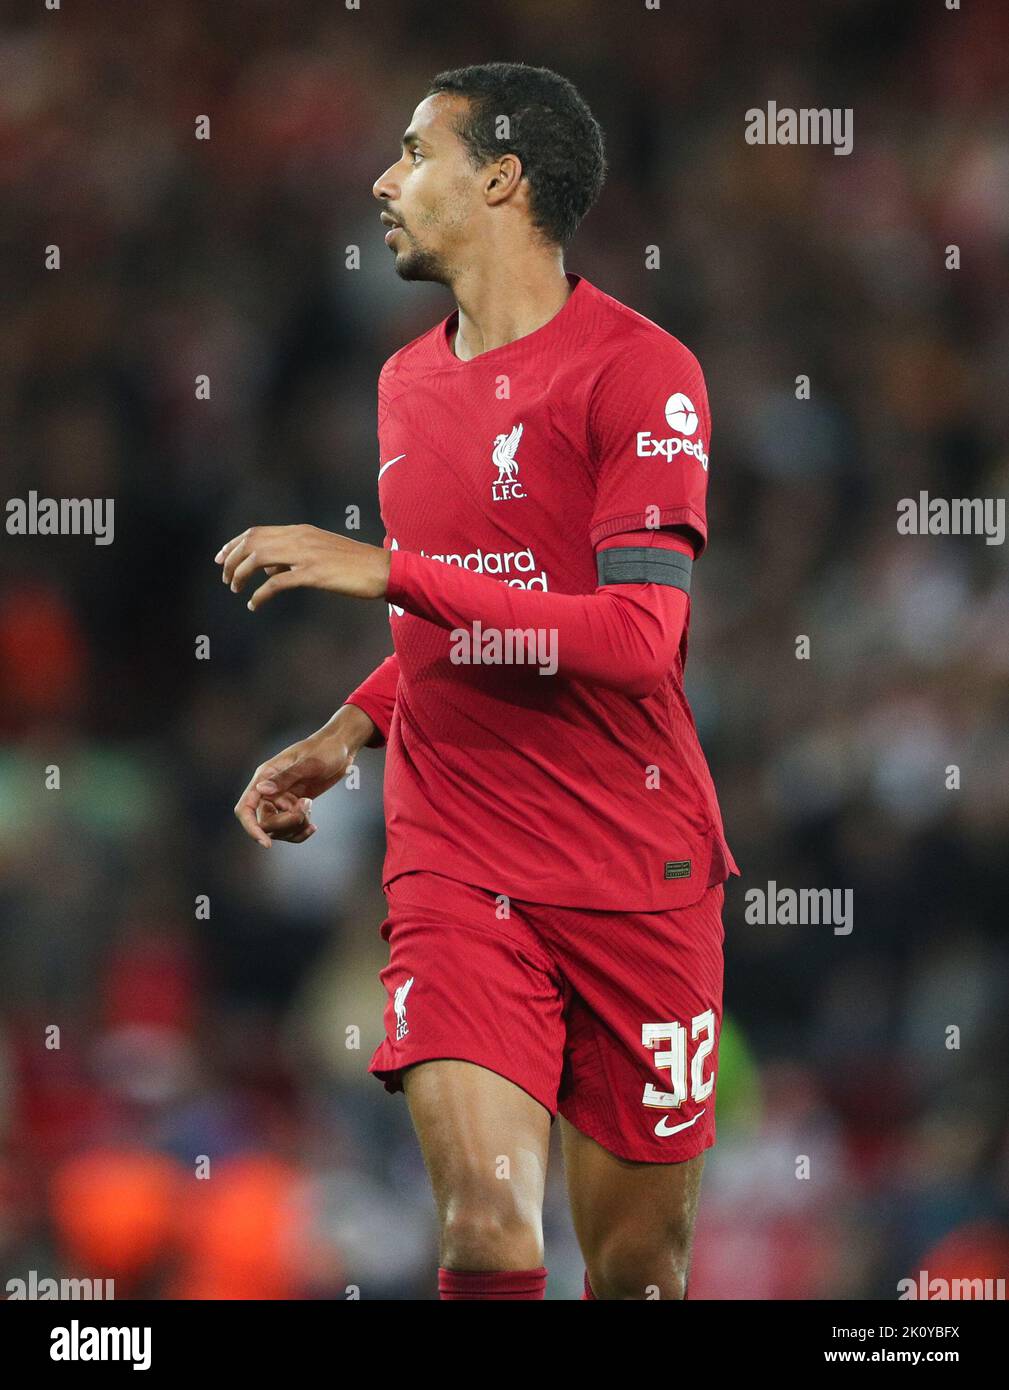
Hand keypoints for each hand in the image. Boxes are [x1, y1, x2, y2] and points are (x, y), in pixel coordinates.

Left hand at [215, 525, 391, 608]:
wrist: (383, 570)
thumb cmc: (354, 565)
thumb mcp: (320, 553)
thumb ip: (293, 556)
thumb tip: (268, 568)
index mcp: (301, 531)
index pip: (257, 532)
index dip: (234, 544)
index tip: (221, 558)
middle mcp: (300, 538)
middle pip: (252, 543)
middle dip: (232, 560)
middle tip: (225, 578)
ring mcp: (306, 555)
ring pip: (259, 559)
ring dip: (241, 575)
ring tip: (235, 589)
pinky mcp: (314, 574)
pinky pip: (277, 582)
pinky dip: (260, 595)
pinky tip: (254, 605)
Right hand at [233, 706, 374, 846]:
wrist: (341, 748)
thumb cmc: (324, 750)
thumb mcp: (308, 763)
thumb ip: (285, 777)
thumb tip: (261, 790)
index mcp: (265, 776)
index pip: (245, 808)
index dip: (251, 828)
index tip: (266, 843)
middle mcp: (269, 789)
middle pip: (265, 822)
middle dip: (286, 823)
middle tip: (307, 807)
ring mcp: (282, 798)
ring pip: (278, 828)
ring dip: (295, 827)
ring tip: (311, 809)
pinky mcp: (294, 805)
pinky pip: (291, 827)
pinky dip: (301, 831)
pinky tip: (313, 826)